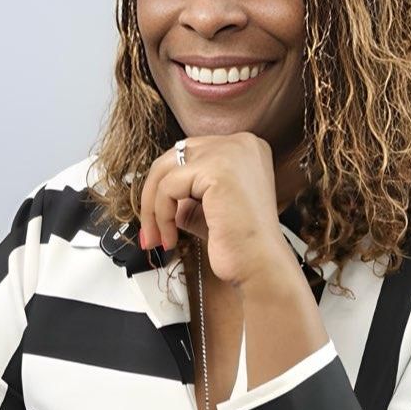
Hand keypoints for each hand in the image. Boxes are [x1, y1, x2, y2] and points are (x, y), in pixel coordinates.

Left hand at [138, 132, 295, 288]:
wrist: (261, 266)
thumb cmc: (241, 244)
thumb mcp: (208, 208)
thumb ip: (187, 192)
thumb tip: (156, 191)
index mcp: (244, 148)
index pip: (190, 154)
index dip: (168, 185)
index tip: (158, 217)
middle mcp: (241, 143)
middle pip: (175, 157)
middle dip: (153, 195)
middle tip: (149, 231)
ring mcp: (231, 152)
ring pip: (166, 170)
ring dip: (153, 209)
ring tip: (158, 238)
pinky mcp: (217, 169)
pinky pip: (169, 187)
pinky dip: (162, 215)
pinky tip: (171, 238)